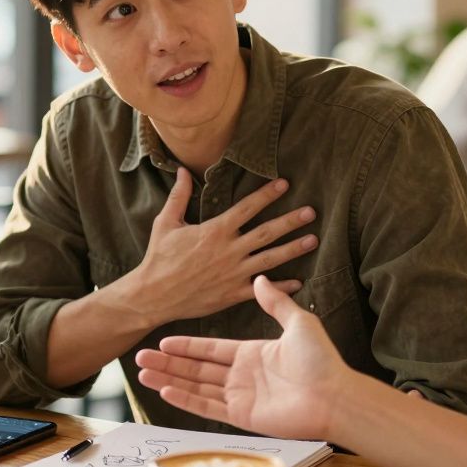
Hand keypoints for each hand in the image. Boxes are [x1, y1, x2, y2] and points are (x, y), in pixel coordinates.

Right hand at [130, 169, 317, 326]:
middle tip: (311, 212)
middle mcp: (229, 250)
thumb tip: (181, 170)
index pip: (247, 207)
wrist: (154, 295)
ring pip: (270, 258)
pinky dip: (282, 286)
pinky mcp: (232, 294)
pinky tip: (299, 281)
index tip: (284, 184)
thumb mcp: (165, 223)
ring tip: (312, 240)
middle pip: (267, 232)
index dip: (267, 194)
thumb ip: (178, 196)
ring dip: (293, 249)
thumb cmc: (158, 258)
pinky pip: (262, 290)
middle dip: (291, 221)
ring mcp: (233, 273)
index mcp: (215, 231)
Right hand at [135, 275, 351, 439]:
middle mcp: (242, 376)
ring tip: (143, 372)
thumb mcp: (298, 323)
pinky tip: (165, 390)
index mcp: (252, 354)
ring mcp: (240, 398)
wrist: (334, 395)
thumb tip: (259, 278)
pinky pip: (207, 407)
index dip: (187, 345)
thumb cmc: (321, 361)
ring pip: (195, 387)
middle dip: (169, 362)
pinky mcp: (242, 417)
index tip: (163, 339)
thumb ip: (275, 303)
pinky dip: (185, 400)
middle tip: (141, 355)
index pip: (210, 349)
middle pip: (196, 368)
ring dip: (169, 380)